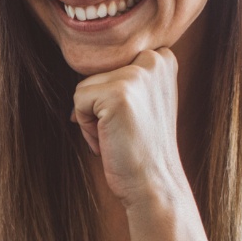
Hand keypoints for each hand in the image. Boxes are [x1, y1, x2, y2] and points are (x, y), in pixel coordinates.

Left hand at [71, 49, 190, 207]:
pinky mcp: (117, 93)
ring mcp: (136, 75)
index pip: (110, 63)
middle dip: (100, 105)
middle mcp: (154, 59)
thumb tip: (79, 62)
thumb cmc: (142, 146)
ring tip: (119, 135)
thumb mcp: (144, 98)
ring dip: (92, 117)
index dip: (112, 95)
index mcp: (163, 58)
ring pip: (85, 88)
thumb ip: (125, 75)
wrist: (154, 183)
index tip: (135, 118)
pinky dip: (86, 127)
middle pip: (96, 73)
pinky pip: (78, 101)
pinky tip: (111, 140)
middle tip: (126, 130)